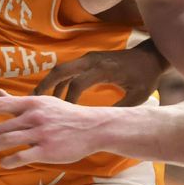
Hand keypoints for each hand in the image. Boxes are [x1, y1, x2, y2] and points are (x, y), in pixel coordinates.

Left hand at [0, 90, 112, 167]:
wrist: (92, 127)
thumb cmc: (64, 115)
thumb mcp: (41, 103)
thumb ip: (17, 101)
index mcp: (31, 103)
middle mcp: (33, 116)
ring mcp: (40, 133)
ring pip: (5, 141)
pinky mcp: (46, 150)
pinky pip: (21, 156)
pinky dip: (8, 161)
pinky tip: (3, 164)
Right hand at [34, 40, 166, 106]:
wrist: (150, 57)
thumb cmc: (145, 77)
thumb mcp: (137, 96)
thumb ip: (120, 109)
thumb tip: (104, 127)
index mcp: (102, 69)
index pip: (77, 84)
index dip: (68, 100)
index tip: (64, 116)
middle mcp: (92, 60)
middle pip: (61, 70)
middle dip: (46, 85)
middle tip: (32, 101)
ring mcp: (89, 58)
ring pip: (63, 68)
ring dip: (50, 82)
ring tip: (37, 100)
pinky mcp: (90, 59)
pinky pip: (70, 69)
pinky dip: (59, 81)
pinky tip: (55, 96)